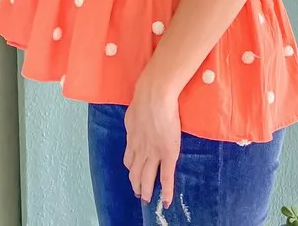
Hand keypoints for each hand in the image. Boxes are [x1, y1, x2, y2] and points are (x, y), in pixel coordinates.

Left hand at [123, 80, 180, 208]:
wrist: (154, 96)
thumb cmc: (145, 97)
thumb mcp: (134, 111)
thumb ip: (135, 119)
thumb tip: (135, 119)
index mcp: (133, 138)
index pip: (129, 159)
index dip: (131, 170)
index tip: (132, 176)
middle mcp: (140, 149)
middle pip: (135, 172)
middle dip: (136, 185)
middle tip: (139, 193)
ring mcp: (153, 153)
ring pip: (147, 178)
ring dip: (146, 191)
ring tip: (147, 200)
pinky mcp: (167, 154)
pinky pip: (166, 177)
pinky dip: (167, 191)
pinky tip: (167, 201)